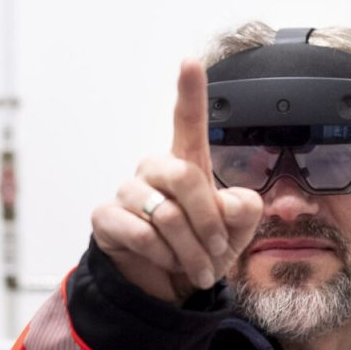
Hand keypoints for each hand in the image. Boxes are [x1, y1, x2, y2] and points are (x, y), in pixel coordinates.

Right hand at [90, 60, 263, 303]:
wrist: (167, 288)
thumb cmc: (201, 250)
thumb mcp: (235, 234)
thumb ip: (244, 212)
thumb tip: (234, 202)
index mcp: (186, 164)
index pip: (187, 122)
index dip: (189, 91)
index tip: (190, 62)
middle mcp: (154, 170)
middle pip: (185, 175)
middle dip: (208, 221)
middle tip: (216, 250)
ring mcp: (127, 192)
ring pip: (165, 215)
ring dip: (189, 250)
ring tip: (197, 268)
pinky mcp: (106, 216)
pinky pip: (141, 233)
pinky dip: (163, 256)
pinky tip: (166, 263)